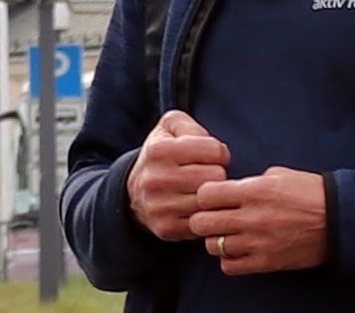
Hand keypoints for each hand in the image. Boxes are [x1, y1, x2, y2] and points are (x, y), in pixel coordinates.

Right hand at [125, 111, 231, 240]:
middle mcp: (156, 178)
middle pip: (216, 176)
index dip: (217, 152)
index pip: (214, 150)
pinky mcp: (167, 228)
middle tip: (206, 175)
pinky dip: (205, 215)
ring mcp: (160, 206)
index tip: (208, 157)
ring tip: (202, 190)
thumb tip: (219, 151)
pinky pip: (204, 222)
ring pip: (211, 200)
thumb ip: (192, 127)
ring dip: (212, 196)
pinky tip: (198, 207)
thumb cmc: (162, 156)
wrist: (135, 193)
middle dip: (217, 173)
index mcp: (159, 150)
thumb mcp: (170, 128)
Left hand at [189, 166, 328, 274]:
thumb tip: (226, 189)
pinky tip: (237, 250)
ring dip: (215, 240)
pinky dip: (228, 260)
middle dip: (201, 219)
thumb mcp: (277, 175)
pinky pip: (230, 267)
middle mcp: (251, 217)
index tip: (211, 197)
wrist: (338, 221)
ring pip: (213, 246)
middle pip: (202, 222)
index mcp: (254, 190)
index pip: (205, 194)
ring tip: (225, 234)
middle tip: (210, 217)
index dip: (203, 195)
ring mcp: (258, 242)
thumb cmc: (309, 193)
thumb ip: (248, 182)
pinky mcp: (266, 262)